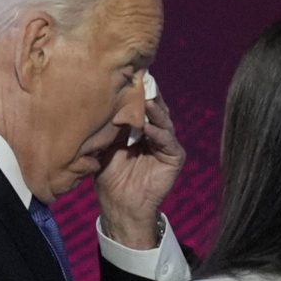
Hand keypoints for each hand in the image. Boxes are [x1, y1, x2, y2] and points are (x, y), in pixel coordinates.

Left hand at [95, 89, 185, 248]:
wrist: (119, 204)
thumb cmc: (110, 175)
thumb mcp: (106, 145)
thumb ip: (112, 125)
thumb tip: (107, 100)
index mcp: (140, 128)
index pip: (141, 105)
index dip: (136, 92)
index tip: (128, 76)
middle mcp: (155, 133)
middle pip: (155, 108)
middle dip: (148, 95)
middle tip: (141, 80)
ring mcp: (166, 144)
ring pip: (164, 121)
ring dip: (155, 111)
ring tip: (146, 100)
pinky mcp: (174, 157)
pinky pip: (168, 141)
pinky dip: (158, 133)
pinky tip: (147, 128)